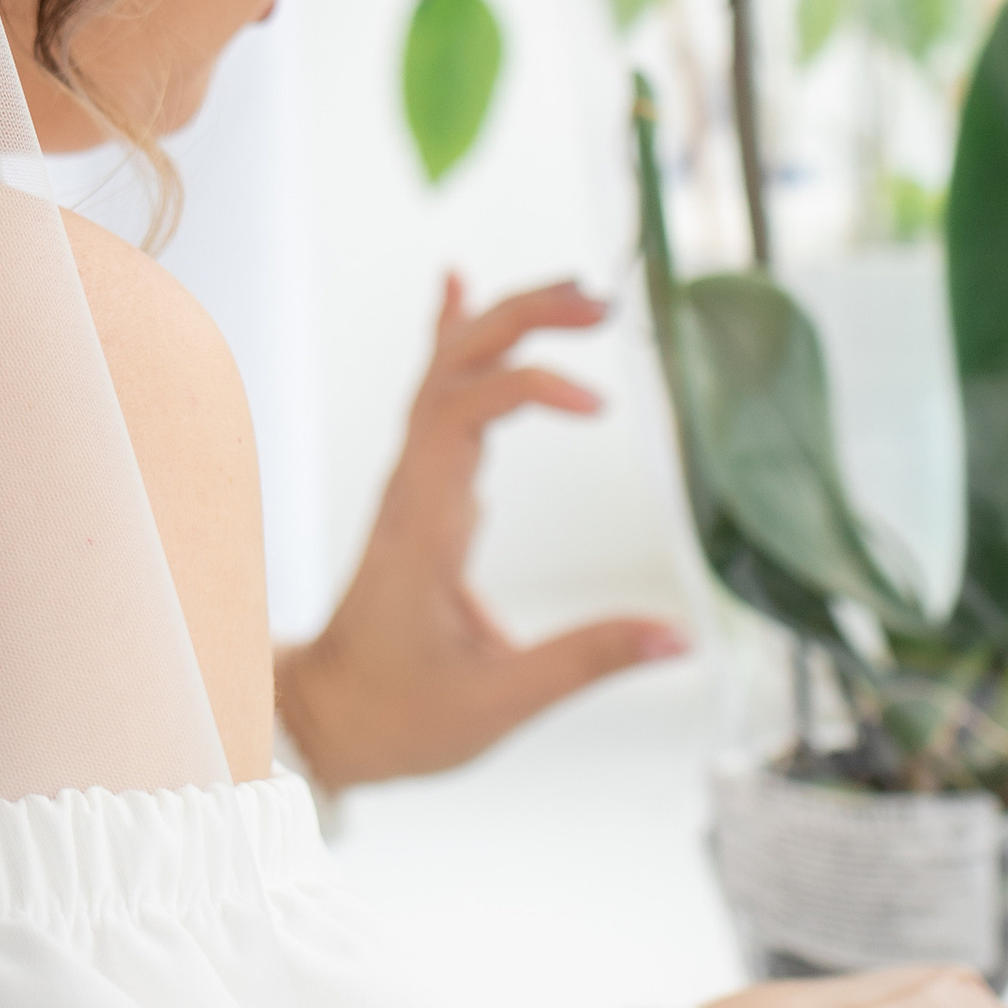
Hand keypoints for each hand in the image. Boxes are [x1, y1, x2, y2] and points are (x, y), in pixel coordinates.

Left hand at [273, 275, 686, 790]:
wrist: (324, 723)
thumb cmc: (401, 716)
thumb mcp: (498, 703)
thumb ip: (589, 662)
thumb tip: (683, 637)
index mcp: (427, 524)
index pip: (468, 412)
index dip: (533, 385)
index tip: (602, 407)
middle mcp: (413, 486)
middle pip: (455, 366)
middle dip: (525, 319)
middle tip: (602, 304)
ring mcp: (412, 483)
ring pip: (444, 371)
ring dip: (505, 323)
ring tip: (577, 294)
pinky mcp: (421, 491)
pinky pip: (433, 394)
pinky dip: (450, 335)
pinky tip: (457, 284)